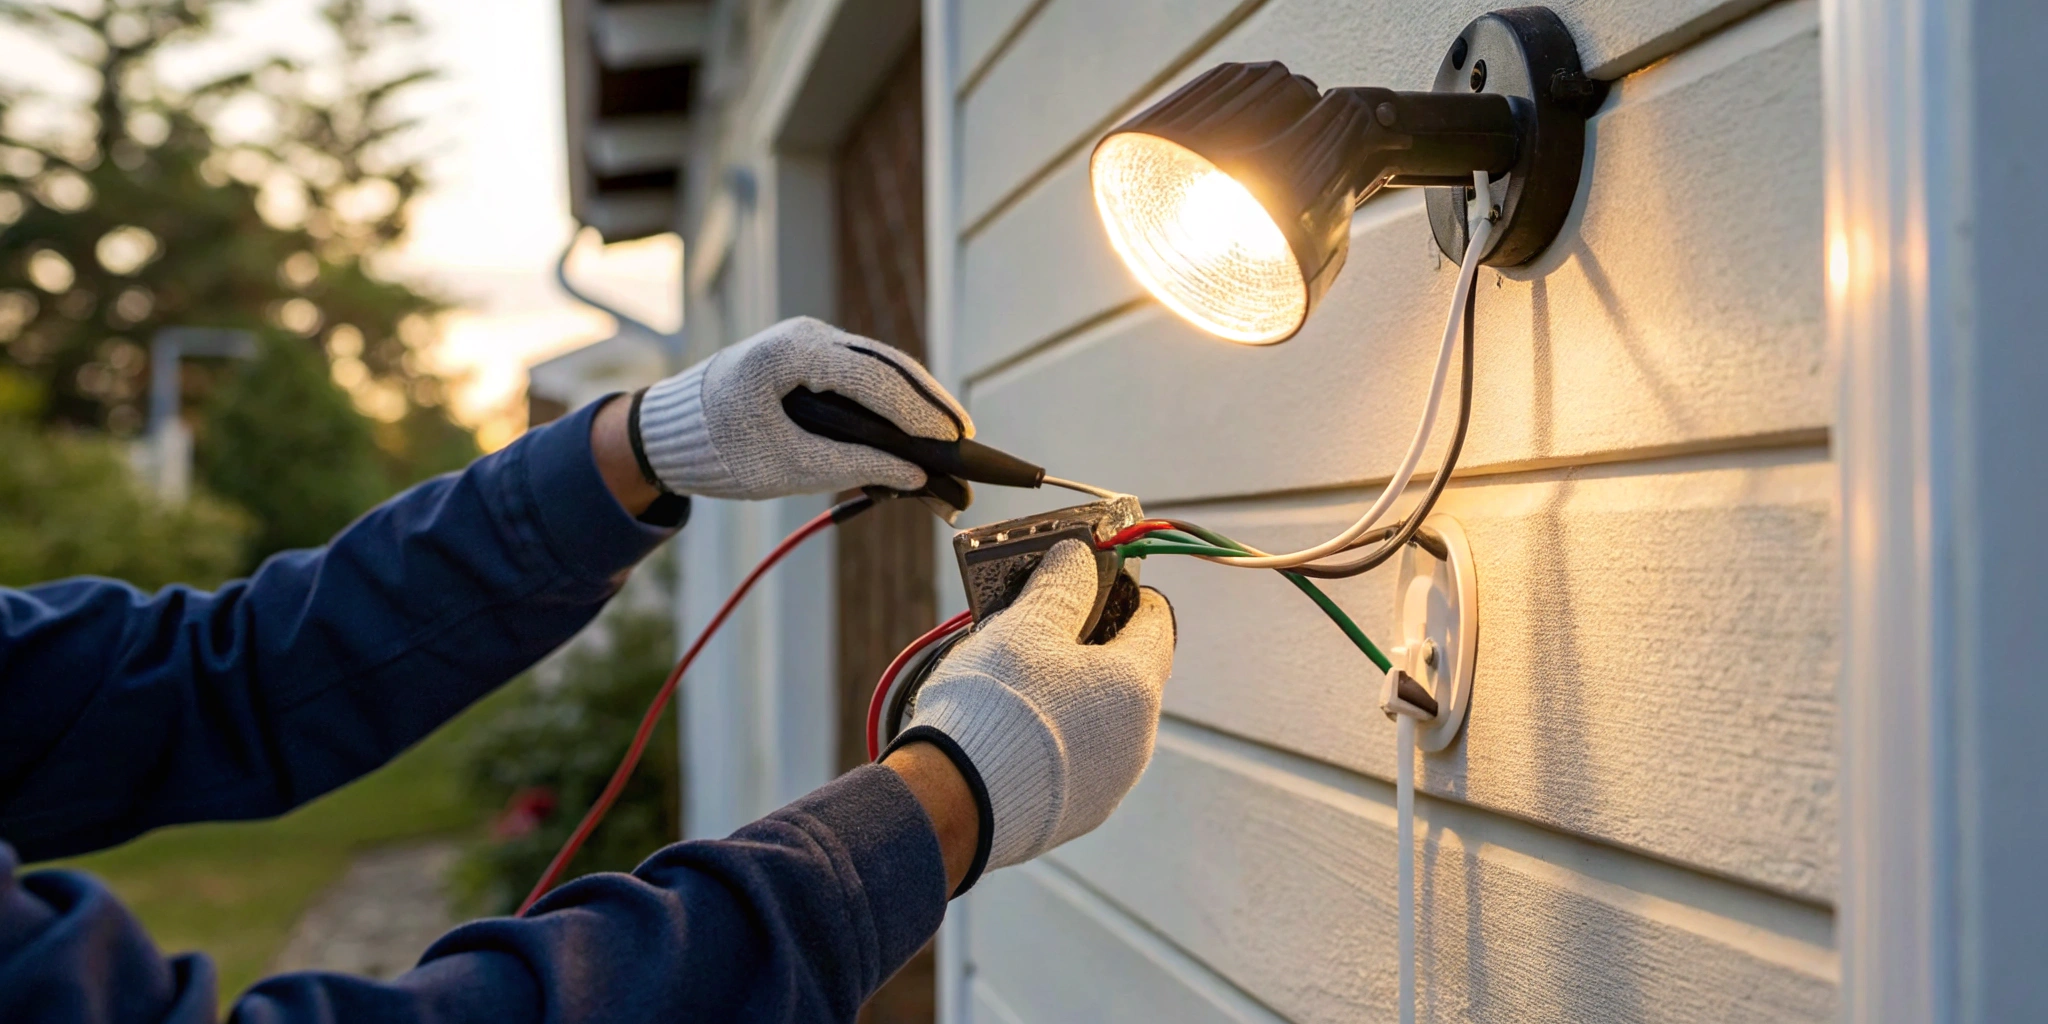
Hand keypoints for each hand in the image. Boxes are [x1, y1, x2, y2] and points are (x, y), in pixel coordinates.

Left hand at [631, 316, 971, 499]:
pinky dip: (890, 397)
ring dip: (915, 398)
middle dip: (929, 401)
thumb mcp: (789, 467)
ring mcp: (808, 340)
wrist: (669, 431)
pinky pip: (861, 371)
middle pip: (885, 363)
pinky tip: (914, 422)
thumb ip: (855, 466)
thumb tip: (914, 476)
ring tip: (951, 430)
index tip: (953, 440)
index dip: (918, 412)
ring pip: (878, 364)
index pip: (873, 377)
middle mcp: (805, 335)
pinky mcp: (808, 355)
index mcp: (792, 353)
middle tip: (966, 434)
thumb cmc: (720, 448)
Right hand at [892, 540, 1175, 885]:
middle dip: (1089, 641)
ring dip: (1070, 690)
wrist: (955, 804)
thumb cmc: (996, 707)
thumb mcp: (1027, 623)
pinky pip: (1077, 757)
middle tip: (1041, 621)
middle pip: (1127, 670)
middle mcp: (1138, 738)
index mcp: (1137, 685)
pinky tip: (1010, 725)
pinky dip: (1055, 734)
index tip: (1091, 578)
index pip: (1156, 619)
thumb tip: (1079, 557)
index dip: (1125, 590)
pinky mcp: (1077, 812)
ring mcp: (1110, 781)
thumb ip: (1062, 583)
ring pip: (1100, 716)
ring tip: (1015, 675)